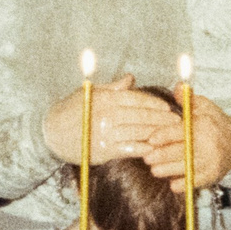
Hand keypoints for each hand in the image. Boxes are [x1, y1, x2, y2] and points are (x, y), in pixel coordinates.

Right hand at [43, 74, 230, 186]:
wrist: (51, 133)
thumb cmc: (71, 110)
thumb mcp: (89, 93)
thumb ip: (112, 87)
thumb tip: (131, 78)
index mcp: (106, 98)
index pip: (137, 100)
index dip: (156, 105)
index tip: (169, 109)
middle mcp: (108, 114)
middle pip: (143, 116)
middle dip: (163, 120)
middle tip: (179, 124)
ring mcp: (107, 133)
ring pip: (140, 132)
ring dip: (159, 135)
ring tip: (173, 137)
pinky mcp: (105, 150)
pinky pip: (131, 149)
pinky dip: (145, 149)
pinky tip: (156, 150)